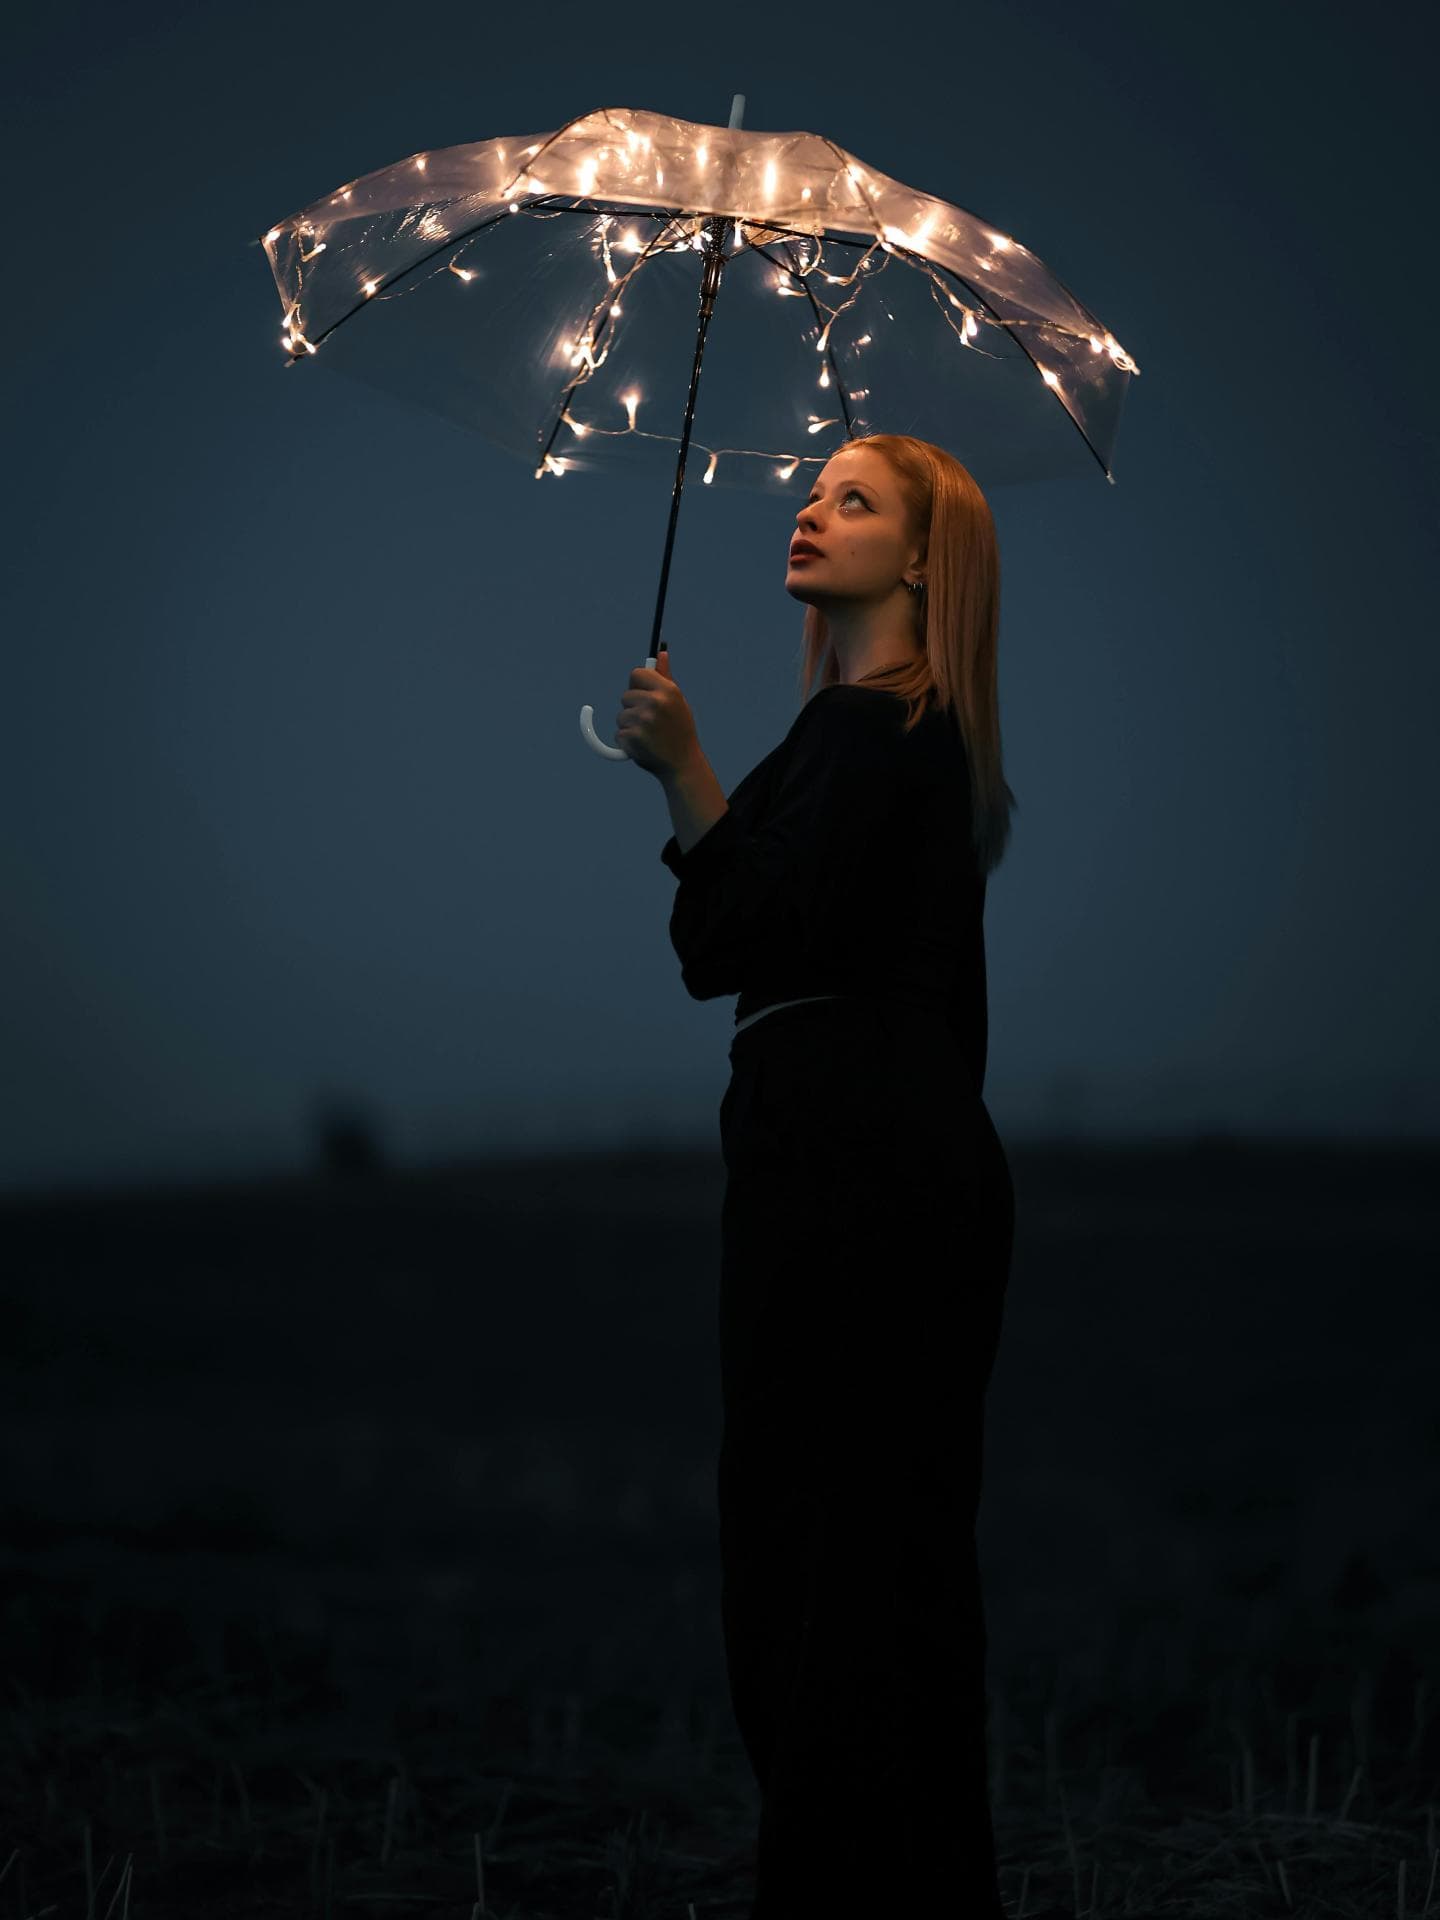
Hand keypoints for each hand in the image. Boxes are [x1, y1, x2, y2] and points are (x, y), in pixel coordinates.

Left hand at [615, 649, 698, 780]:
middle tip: (652, 723)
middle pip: (626, 696)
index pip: (636, 674)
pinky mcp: (632, 738)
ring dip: (630, 727)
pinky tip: (644, 746)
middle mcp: (655, 702)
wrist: (683, 764)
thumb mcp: (677, 701)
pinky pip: (619, 734)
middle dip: (634, 709)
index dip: (637, 686)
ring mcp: (642, 720)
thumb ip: (665, 677)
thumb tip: (661, 653)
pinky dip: (627, 742)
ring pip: (621, 716)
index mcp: (667, 690)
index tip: (644, 696)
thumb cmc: (680, 730)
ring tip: (649, 736)